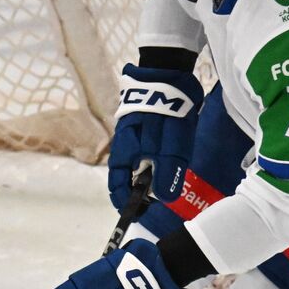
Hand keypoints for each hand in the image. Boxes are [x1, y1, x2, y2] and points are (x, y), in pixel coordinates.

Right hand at [109, 63, 203, 207]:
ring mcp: (134, 134)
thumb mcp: (170, 147)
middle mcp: (125, 146)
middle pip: (129, 176)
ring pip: (140, 163)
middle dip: (142, 191)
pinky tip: (170, 158)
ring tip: (169, 181)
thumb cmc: (166, 113)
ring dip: (151, 174)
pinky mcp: (144, 124)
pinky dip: (156, 159)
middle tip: (161, 200)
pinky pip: (147, 149)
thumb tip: (164, 200)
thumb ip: (167, 173)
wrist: (167, 73)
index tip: (140, 216)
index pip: (118, 187)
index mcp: (125, 153)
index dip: (126, 204)